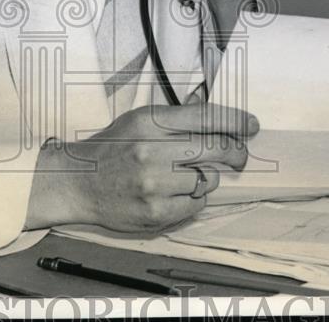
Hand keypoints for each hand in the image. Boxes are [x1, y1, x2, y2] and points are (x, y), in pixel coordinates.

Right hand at [24, 104, 257, 232]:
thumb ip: (175, 118)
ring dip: (205, 177)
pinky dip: (192, 198)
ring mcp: (155, 184)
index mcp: (149, 121)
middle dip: (235, 152)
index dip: (235, 121)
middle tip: (239, 156)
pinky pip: (196, 204)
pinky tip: (174, 192)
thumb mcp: (138, 119)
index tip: (251, 125)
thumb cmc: (111, 147)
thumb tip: (216, 116)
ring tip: (184, 175)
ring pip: (208, 179)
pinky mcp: (156, 212)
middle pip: (215, 148)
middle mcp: (153, 150)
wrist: (78, 182)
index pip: (206, 117)